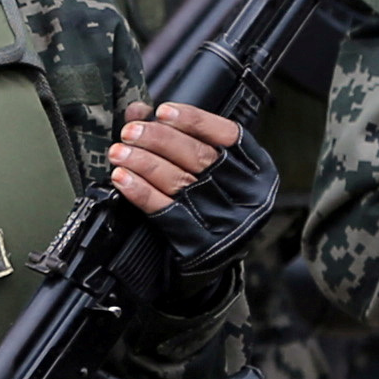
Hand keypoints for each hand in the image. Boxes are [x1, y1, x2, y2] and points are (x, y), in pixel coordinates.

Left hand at [117, 100, 273, 271]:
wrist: (213, 268)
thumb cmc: (213, 207)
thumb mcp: (215, 173)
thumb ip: (184, 139)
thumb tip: (141, 112)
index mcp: (258, 172)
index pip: (228, 136)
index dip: (194, 120)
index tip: (163, 111)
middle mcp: (248, 197)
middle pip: (200, 157)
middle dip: (160, 138)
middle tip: (131, 130)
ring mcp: (226, 223)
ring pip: (180, 182)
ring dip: (144, 162)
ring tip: (120, 151)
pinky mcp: (201, 246)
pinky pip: (166, 212)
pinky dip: (141, 192)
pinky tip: (122, 178)